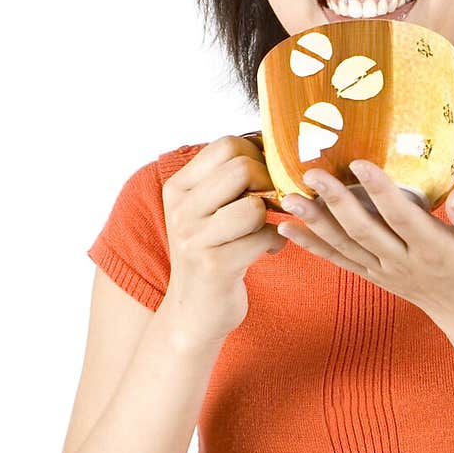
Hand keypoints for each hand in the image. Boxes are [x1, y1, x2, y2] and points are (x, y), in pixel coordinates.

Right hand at [160, 133, 285, 350]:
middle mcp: (180, 209)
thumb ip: (228, 178)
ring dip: (273, 217)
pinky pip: (264, 237)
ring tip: (267, 228)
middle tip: (273, 202)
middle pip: (243, 168)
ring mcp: (195, 238)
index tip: (268, 175)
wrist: (193, 313)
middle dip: (269, 183)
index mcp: (178, 187)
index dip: (259, 155)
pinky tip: (268, 249)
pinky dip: (275, 242)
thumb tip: (272, 139)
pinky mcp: (215, 266)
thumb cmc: (213, 252)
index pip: (226, 145)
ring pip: (255, 205)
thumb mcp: (207, 210)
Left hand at [277, 160, 453, 337]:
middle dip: (335, 201)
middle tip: (311, 173)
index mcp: (433, 249)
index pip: (402, 217)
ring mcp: (384, 271)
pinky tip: (287, 229)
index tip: (359, 162)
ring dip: (314, 223)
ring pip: (344, 246)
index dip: (380, 190)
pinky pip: (339, 260)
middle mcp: (403, 261)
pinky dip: (312, 246)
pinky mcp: (374, 276)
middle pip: (363, 230)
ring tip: (288, 198)